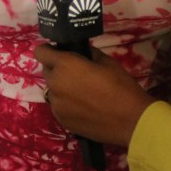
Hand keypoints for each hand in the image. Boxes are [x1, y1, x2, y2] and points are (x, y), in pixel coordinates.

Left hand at [34, 44, 154, 146]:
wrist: (130, 120)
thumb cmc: (120, 86)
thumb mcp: (107, 61)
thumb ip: (88, 54)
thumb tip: (80, 53)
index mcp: (64, 65)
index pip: (40, 52)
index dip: (49, 50)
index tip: (60, 53)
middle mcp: (55, 84)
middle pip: (47, 71)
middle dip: (58, 69)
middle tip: (77, 73)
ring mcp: (56, 105)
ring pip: (53, 90)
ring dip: (62, 87)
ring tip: (83, 93)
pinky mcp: (61, 120)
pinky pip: (58, 106)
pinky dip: (66, 103)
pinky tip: (84, 107)